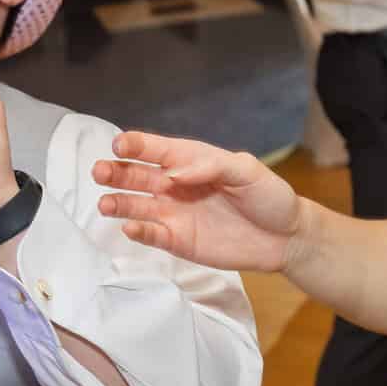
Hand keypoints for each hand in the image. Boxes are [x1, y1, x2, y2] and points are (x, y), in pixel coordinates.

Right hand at [92, 131, 302, 272]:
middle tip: (100, 171)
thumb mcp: (247, 170)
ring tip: (105, 204)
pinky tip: (129, 228)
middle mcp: (174, 185)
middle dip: (115, 172)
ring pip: (135, 206)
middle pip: (136, 176)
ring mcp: (173, 213)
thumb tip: (174, 173)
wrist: (287, 237)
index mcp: (189, 161)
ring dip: (117, 203)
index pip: (155, 150)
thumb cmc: (270, 196)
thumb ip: (211, 166)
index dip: (135, 145)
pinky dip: (138, 231)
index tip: (119, 145)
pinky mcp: (177, 241)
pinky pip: (151, 235)